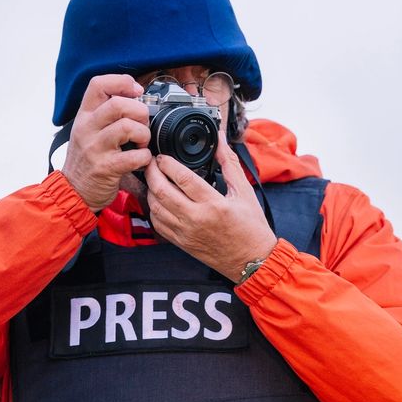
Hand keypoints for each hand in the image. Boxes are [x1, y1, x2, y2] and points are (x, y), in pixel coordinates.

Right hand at [62, 75, 151, 210]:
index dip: (122, 82)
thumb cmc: (87, 160)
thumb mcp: (88, 130)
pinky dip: (144, 157)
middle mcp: (87, 128)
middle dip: (140, 111)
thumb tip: (135, 96)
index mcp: (84, 115)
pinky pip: (134, 156)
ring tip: (141, 143)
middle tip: (142, 124)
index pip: (98, 84)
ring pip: (127, 126)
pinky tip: (140, 160)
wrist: (74, 191)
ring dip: (143, 134)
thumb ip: (105, 113)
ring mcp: (95, 148)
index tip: (136, 91)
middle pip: (118, 104)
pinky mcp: (105, 168)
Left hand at [145, 131, 276, 280]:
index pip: (182, 178)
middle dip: (152, 173)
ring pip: (155, 207)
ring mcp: (185, 233)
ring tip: (154, 179)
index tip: (162, 155)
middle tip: (152, 163)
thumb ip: (229, 163)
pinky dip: (153, 209)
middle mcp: (196, 219)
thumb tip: (220, 140)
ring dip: (150, 190)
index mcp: (213, 204)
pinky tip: (158, 200)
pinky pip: (158, 224)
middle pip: (162, 191)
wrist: (251, 261)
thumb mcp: (244, 191)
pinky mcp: (181, 243)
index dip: (167, 163)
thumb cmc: (251, 227)